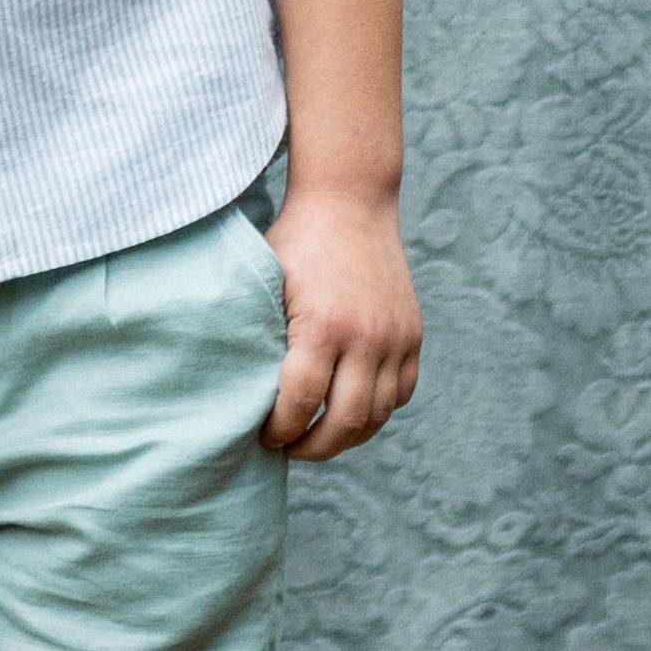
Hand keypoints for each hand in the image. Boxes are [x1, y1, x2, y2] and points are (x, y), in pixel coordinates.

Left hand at [263, 182, 419, 462]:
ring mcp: (396, 337)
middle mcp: (367, 337)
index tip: (265, 437)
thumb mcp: (266, 284)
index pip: (302, 402)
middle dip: (314, 447)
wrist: (349, 201)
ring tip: (318, 437)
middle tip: (289, 449)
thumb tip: (237, 392)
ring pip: (379, 414)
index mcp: (323, 326)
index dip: (281, 430)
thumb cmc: (295, 243)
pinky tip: (351, 411)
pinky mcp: (413, 334)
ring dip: (348, 436)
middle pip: (346, 421)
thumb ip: (261, 338)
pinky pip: (401, 393)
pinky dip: (378, 411)